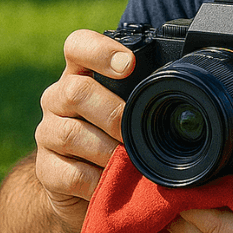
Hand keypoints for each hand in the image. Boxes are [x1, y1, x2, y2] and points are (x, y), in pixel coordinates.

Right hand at [33, 29, 134, 231]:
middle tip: (136, 133)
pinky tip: (115, 183)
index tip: (128, 64)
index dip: (100, 50)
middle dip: (113, 113)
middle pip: (76, 91)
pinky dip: (99, 181)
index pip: (78, 46)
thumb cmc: (115, 137)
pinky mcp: (46, 170)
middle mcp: (58, 98)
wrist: (83, 186)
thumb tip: (186, 89)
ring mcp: (47, 133)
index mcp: (80, 75)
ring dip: (108, 151)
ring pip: (71, 134)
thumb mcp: (128, 110)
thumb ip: (144, 95)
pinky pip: (72, 174)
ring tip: (130, 162)